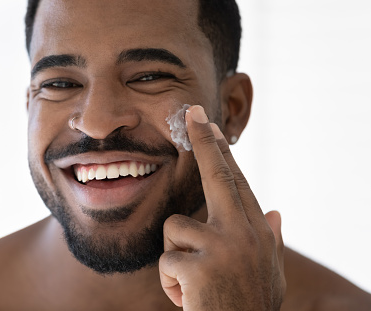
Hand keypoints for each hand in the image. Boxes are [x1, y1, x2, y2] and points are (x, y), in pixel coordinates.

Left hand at [159, 105, 285, 309]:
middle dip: (205, 140)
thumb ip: (270, 239)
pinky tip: (190, 298)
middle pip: (219, 175)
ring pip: (175, 228)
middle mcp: (244, 232)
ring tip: (195, 282)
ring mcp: (224, 247)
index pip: (236, 182)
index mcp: (256, 231)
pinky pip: (166, 262)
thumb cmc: (250, 304)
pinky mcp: (201, 266)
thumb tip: (276, 210)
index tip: (211, 126)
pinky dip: (171, 284)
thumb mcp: (268, 271)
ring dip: (176, 258)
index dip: (221, 152)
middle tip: (192, 111)